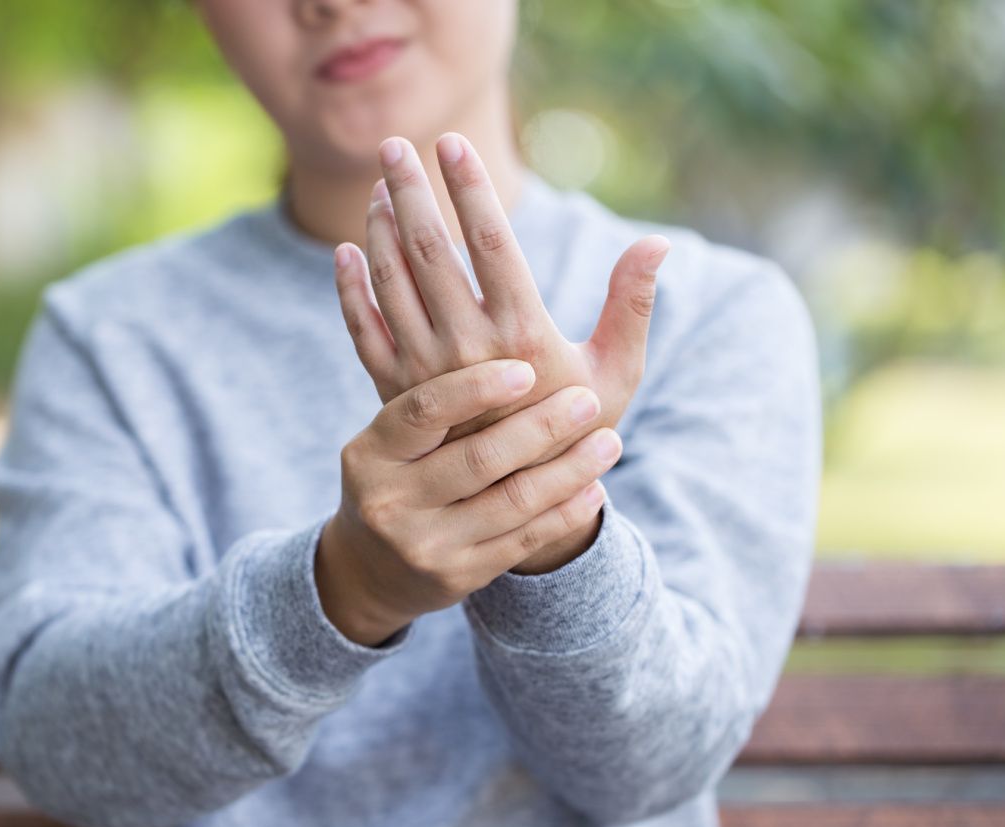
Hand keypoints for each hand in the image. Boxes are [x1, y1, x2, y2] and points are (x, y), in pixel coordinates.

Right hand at [315, 359, 621, 646]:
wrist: (371, 568)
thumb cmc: (396, 477)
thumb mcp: (390, 438)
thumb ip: (431, 394)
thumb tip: (483, 319)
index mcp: (371, 452)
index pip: (424, 410)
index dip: (475, 388)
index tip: (526, 369)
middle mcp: (390, 500)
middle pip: (477, 458)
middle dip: (541, 428)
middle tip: (587, 401)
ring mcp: (424, 543)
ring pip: (511, 501)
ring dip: (569, 469)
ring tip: (609, 441)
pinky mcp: (458, 576)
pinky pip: (524, 538)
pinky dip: (565, 512)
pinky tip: (594, 487)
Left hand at [333, 132, 668, 569]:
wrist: (517, 505)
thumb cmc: (576, 431)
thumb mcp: (615, 373)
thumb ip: (632, 305)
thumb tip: (658, 242)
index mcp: (523, 336)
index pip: (490, 243)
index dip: (469, 189)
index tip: (452, 144)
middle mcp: (467, 351)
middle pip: (429, 252)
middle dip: (411, 191)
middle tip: (396, 144)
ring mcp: (424, 373)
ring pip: (392, 284)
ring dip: (382, 230)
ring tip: (381, 186)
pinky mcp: (395, 394)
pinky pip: (364, 331)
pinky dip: (351, 290)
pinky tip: (346, 252)